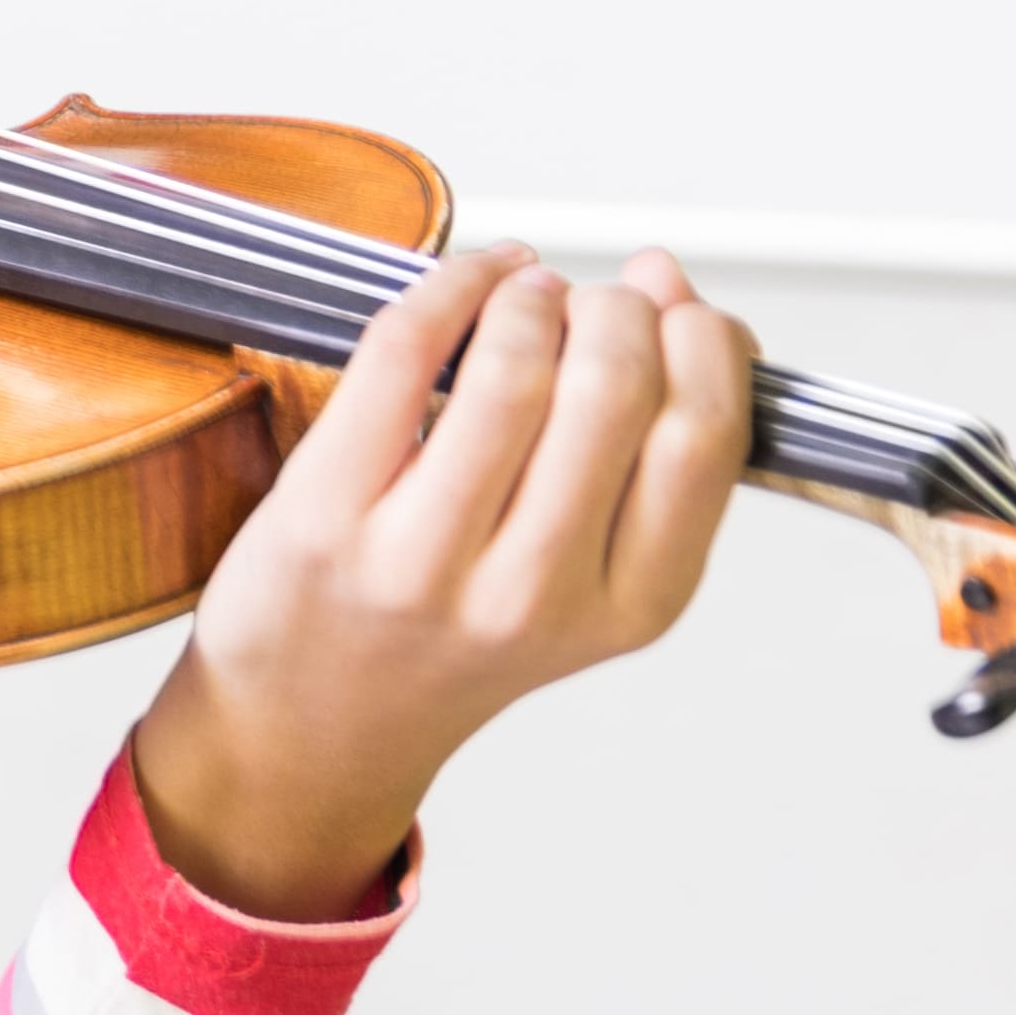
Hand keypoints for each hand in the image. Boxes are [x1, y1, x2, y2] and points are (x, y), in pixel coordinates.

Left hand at [129, 242, 758, 917]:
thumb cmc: (448, 642)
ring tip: (528, 295)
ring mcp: (422, 559)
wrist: (312, 729)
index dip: (703, 339)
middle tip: (594, 300)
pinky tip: (468, 285)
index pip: (703, 437)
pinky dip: (448, 287)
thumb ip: (648, 456)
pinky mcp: (323, 517)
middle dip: (615, 306)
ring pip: (512, 364)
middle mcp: (531, 593)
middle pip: (615, 385)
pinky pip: (401, 354)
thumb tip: (672, 293)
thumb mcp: (585, 584)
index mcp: (625, 608)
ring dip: (531, 295)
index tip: (676, 308)